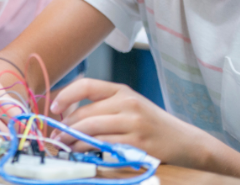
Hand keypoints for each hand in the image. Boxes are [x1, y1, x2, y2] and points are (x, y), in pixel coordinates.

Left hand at [49, 79, 211, 166]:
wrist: (186, 141)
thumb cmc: (152, 125)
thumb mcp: (130, 106)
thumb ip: (104, 106)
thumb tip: (69, 115)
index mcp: (122, 90)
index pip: (86, 85)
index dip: (66, 95)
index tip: (54, 107)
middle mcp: (127, 103)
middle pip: (85, 113)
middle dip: (65, 126)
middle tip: (55, 137)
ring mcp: (133, 123)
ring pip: (91, 130)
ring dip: (72, 140)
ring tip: (64, 146)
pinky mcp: (137, 143)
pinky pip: (104, 146)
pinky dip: (88, 151)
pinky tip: (82, 154)